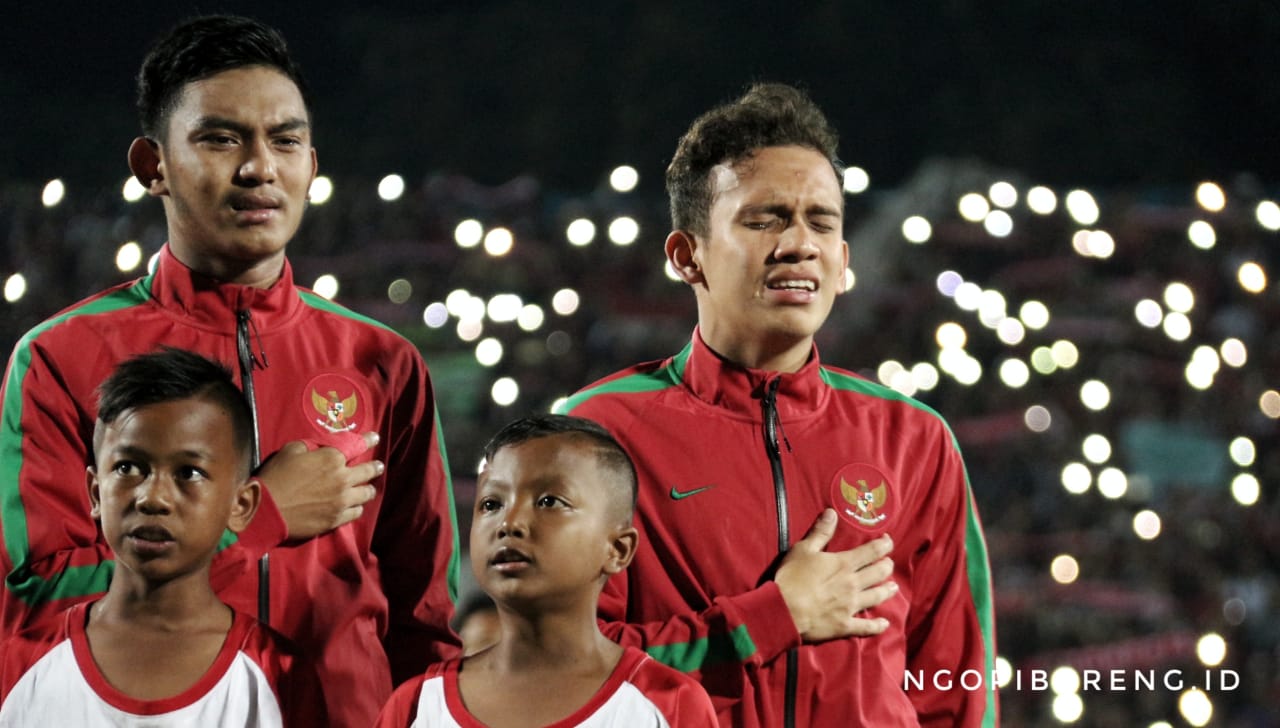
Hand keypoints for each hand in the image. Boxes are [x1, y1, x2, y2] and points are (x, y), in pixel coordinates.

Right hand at [256, 432, 383, 539]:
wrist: (265, 510)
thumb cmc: (276, 477)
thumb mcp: (291, 450)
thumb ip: (311, 447)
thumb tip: (321, 448)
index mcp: (332, 458)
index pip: (357, 445)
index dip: (369, 440)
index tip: (375, 438)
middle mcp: (342, 478)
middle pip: (369, 471)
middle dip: (375, 467)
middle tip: (378, 466)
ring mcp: (342, 501)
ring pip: (367, 493)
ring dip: (368, 488)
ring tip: (367, 488)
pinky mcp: (337, 519)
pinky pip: (357, 512)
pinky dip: (357, 506)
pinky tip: (355, 505)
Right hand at [774, 508, 897, 642]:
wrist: (784, 610)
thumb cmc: (791, 577)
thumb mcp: (803, 549)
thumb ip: (820, 533)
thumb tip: (832, 513)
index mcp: (844, 564)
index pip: (872, 551)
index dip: (884, 545)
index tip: (888, 542)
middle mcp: (853, 584)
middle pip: (879, 573)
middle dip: (887, 566)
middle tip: (889, 563)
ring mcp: (851, 606)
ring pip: (877, 597)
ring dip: (887, 591)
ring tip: (894, 587)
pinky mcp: (845, 625)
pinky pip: (866, 627)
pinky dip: (877, 626)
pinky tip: (884, 624)